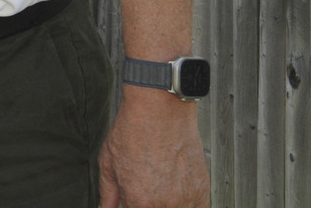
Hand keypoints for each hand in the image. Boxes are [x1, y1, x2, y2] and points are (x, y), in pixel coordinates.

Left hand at [98, 88, 208, 206]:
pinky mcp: (203, 192)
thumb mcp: (108, 163)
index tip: (133, 201)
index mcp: (140, 202)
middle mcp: (165, 205)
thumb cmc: (134, 132)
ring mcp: (186, 200)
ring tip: (159, 185)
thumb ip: (108, 194)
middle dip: (149, 204)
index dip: (132, 206)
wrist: (160, 111)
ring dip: (167, 204)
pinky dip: (186, 204)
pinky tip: (174, 190)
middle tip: (145, 189)